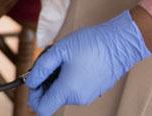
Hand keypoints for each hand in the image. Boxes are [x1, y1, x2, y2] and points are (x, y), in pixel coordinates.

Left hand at [24, 10, 150, 115]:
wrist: (121, 43)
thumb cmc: (91, 44)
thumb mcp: (59, 50)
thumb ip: (41, 68)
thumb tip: (30, 82)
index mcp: (68, 90)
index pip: (42, 108)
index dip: (34, 97)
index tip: (34, 82)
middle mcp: (78, 98)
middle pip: (52, 99)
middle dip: (46, 83)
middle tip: (49, 62)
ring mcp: (88, 96)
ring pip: (64, 93)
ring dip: (58, 79)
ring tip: (64, 59)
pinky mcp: (95, 90)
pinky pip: (76, 89)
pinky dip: (70, 79)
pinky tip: (75, 62)